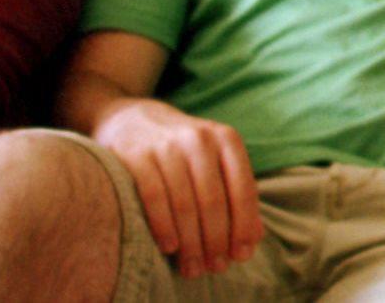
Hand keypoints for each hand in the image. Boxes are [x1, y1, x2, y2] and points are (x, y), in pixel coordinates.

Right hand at [93, 98, 261, 279]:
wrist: (130, 117)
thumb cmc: (181, 148)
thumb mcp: (214, 158)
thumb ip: (235, 191)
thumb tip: (254, 237)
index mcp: (225, 138)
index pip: (242, 188)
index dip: (243, 226)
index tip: (241, 255)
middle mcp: (198, 138)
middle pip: (213, 200)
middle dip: (216, 240)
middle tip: (215, 267)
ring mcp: (165, 145)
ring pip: (184, 203)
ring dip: (191, 242)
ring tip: (193, 267)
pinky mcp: (134, 156)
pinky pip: (153, 197)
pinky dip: (163, 225)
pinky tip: (169, 247)